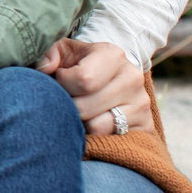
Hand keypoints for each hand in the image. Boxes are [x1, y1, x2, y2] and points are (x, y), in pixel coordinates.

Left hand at [38, 37, 154, 134]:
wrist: (109, 77)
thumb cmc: (78, 64)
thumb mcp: (63, 52)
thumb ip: (48, 54)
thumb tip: (45, 69)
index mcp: (113, 55)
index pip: (83, 79)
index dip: (63, 85)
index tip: (60, 81)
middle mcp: (132, 77)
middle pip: (85, 107)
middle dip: (67, 106)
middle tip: (65, 100)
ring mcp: (141, 103)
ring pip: (96, 127)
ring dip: (79, 123)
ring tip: (78, 111)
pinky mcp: (146, 126)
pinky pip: (110, 141)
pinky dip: (94, 137)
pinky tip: (90, 123)